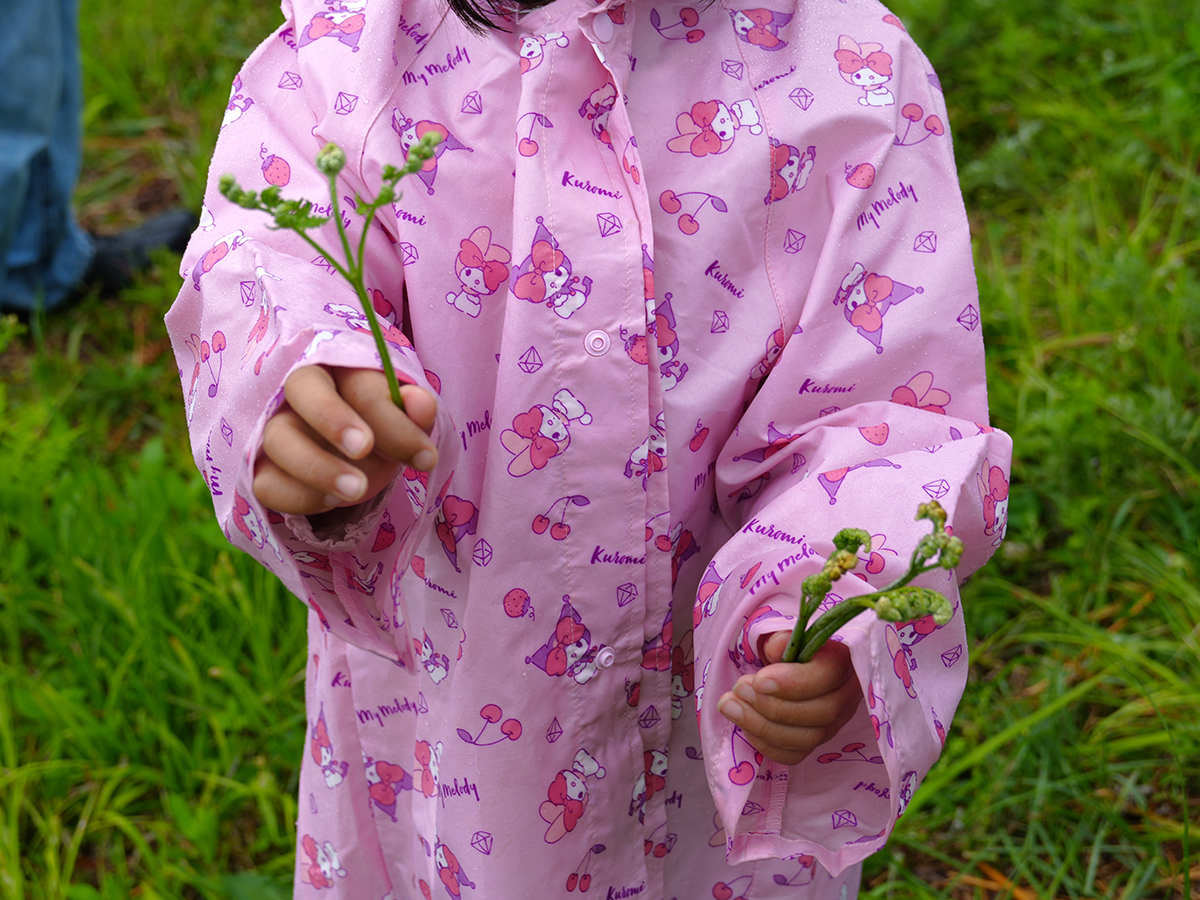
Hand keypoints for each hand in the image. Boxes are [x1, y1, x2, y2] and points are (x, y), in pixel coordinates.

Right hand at [253, 365, 437, 515]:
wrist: (350, 454)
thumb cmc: (379, 423)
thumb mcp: (403, 415)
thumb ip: (415, 409)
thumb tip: (422, 407)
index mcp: (341, 365)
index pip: (362, 385)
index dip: (393, 420)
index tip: (424, 456)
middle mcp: (300, 390)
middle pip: (303, 388)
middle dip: (333, 418)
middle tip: (364, 449)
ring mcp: (275, 427)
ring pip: (280, 439)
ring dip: (318, 468)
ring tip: (358, 490)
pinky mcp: (262, 468)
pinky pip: (267, 484)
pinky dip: (299, 496)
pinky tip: (331, 502)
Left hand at [717, 635, 861, 765]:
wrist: (780, 667)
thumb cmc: (782, 648)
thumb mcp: (781, 634)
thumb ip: (780, 638)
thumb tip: (777, 648)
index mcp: (842, 660)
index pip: (828, 676)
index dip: (793, 682)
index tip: (759, 681)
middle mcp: (845, 696)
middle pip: (821, 712)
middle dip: (773, 706)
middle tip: (739, 690)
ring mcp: (833, 724)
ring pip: (807, 738)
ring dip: (762, 726)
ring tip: (731, 705)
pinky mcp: (815, 743)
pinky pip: (794, 755)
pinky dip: (766, 745)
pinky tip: (743, 725)